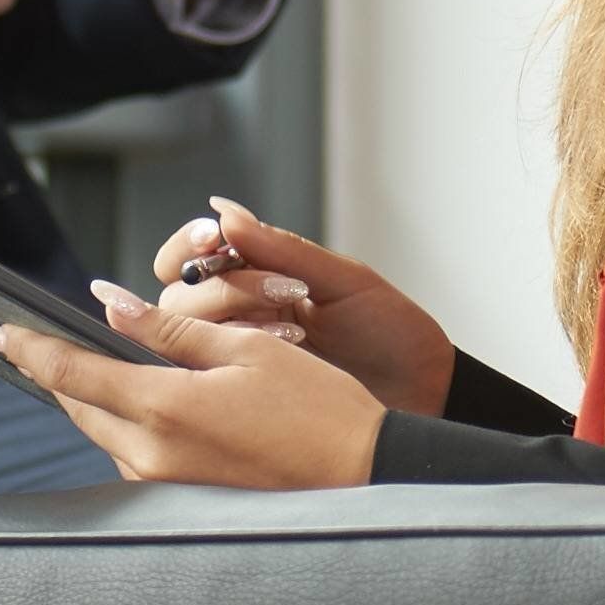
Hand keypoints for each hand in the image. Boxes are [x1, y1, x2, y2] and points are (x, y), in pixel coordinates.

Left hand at [0, 282, 395, 490]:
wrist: (364, 475)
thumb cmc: (317, 407)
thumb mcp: (244, 349)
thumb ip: (170, 330)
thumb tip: (110, 305)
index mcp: (164, 409)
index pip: (72, 375)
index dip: (31, 351)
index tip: (0, 332)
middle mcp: (152, 455)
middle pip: (80, 407)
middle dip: (60, 373)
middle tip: (41, 342)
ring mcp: (165, 485)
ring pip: (107, 432)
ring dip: (100, 400)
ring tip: (110, 365)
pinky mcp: (182, 501)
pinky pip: (135, 456)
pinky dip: (131, 425)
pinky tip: (154, 406)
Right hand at [141, 196, 452, 418]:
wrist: (424, 392)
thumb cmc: (390, 333)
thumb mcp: (344, 281)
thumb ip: (282, 248)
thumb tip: (225, 212)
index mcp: (258, 272)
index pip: (189, 254)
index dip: (189, 244)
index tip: (214, 240)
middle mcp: (239, 313)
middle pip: (180, 294)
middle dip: (225, 285)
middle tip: (283, 290)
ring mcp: (242, 354)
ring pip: (190, 332)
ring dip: (236, 318)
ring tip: (296, 327)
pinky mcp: (249, 392)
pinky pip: (214, 372)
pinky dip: (244, 353)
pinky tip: (291, 351)